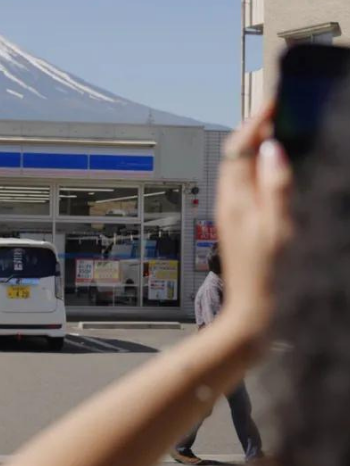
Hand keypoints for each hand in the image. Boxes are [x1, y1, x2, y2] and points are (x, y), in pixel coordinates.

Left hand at [218, 102, 292, 333]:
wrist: (253, 317)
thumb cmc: (269, 278)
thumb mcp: (279, 228)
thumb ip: (275, 186)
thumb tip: (272, 148)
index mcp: (235, 200)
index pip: (239, 148)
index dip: (257, 122)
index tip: (275, 102)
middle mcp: (229, 204)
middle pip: (238, 157)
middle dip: (257, 131)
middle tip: (282, 113)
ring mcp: (233, 216)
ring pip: (242, 172)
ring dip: (259, 151)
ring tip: (283, 135)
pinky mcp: (241, 228)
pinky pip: (248, 189)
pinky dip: (262, 173)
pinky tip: (280, 176)